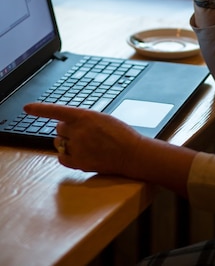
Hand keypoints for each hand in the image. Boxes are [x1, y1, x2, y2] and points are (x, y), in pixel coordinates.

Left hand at [24, 102, 141, 176]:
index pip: (57, 111)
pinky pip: (62, 158)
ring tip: (84, 144)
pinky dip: (68, 155)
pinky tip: (81, 153)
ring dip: (67, 142)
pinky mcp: (79, 163)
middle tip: (82, 132)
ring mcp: (78, 148)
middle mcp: (79, 131)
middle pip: (59, 128)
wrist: (131, 152)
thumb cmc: (120, 134)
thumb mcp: (102, 117)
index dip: (40, 109)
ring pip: (59, 143)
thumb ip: (83, 119)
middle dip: (67, 129)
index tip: (27, 108)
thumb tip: (67, 122)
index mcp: (85, 116)